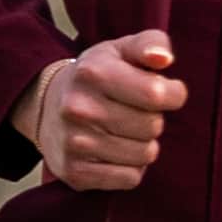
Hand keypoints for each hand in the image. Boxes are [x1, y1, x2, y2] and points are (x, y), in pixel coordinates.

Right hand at [18, 28, 184, 192]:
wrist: (46, 105)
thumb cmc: (97, 75)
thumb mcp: (121, 49)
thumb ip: (150, 43)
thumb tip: (164, 58)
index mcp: (94, 73)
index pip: (156, 94)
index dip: (174, 94)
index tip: (167, 92)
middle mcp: (79, 108)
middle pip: (153, 126)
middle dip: (154, 119)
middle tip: (136, 112)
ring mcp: (74, 143)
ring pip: (145, 155)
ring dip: (144, 145)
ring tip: (126, 131)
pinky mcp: (74, 173)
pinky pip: (130, 179)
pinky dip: (132, 168)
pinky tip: (116, 152)